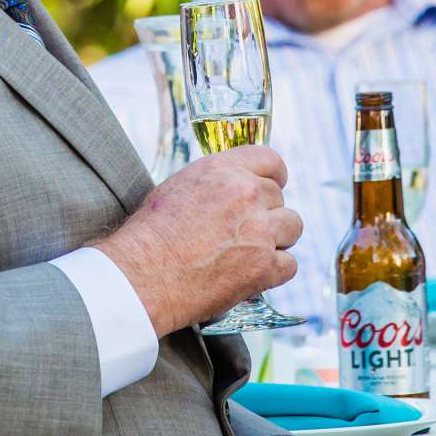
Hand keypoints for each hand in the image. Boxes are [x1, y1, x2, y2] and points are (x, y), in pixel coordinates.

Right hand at [91, 145, 302, 335]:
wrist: (142, 275)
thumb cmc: (150, 236)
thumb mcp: (179, 187)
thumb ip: (214, 183)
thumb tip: (231, 189)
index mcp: (223, 170)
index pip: (269, 159)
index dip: (274, 176)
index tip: (272, 188)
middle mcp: (246, 194)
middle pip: (279, 197)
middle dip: (266, 213)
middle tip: (243, 232)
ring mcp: (259, 230)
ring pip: (293, 227)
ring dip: (277, 240)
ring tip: (251, 252)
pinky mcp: (264, 267)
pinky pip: (289, 264)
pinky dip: (275, 272)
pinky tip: (253, 275)